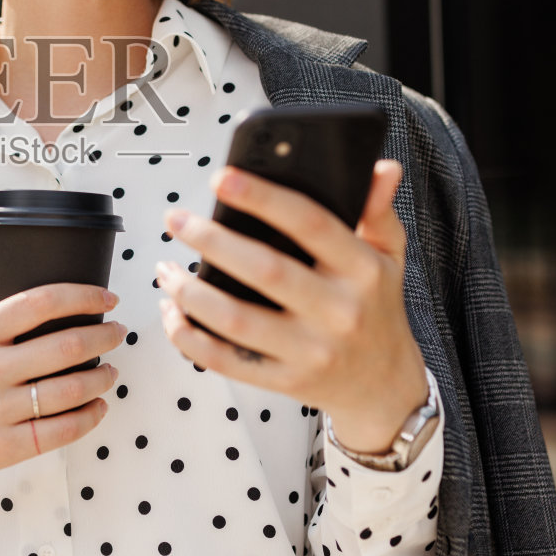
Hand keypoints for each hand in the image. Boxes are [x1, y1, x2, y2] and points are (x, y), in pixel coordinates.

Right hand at [0, 283, 123, 547]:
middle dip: (105, 336)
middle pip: (67, 345)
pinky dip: (89, 417)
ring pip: (71, 389)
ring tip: (111, 371)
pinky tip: (97, 408)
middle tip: (117, 332)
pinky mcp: (2, 448)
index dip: (82, 296)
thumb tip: (30, 309)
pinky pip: (61, 431)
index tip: (106, 299)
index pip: (40, 303)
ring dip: (102, 377)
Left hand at [155, 161, 429, 453]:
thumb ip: (377, 211)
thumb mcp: (389, 256)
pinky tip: (172, 313)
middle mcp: (339, 311)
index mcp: (362, 270)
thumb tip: (381, 168)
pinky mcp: (285, 381)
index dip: (263, 198)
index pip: (310, 223)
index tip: (222, 178)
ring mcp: (311, 351)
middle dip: (212, 241)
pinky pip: (226, 361)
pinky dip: (189, 338)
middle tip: (177, 221)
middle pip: (265, 270)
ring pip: (237, 320)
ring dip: (190, 293)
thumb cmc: (376, 309)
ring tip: (165, 268)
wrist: (384, 386)